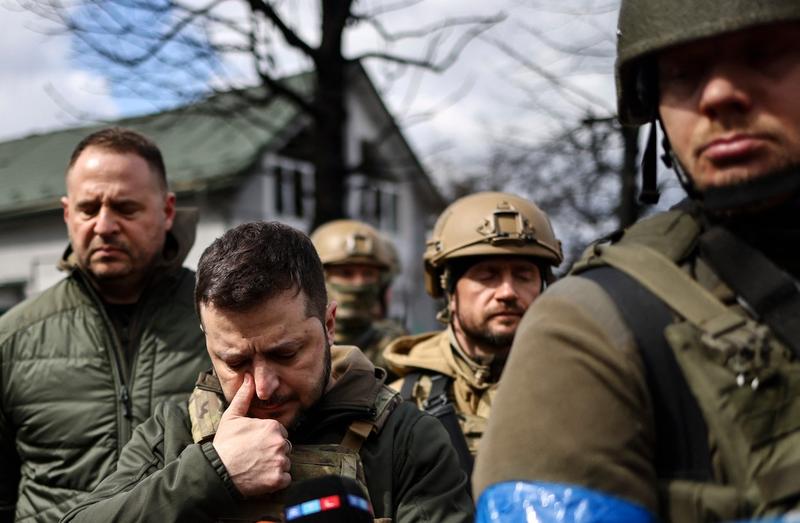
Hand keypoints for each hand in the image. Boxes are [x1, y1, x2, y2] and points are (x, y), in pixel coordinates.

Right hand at [213, 373, 291, 496]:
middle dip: (273, 451)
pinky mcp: (278, 479)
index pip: (280, 432)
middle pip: (284, 447)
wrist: (216, 471)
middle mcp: (280, 443)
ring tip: (257, 467)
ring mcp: (280, 461)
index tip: (255, 444)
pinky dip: (277, 480)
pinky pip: (286, 479)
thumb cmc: (224, 444)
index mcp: (273, 426)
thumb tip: (249, 378)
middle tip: (256, 456)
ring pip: (286, 463)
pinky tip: (262, 477)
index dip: (267, 439)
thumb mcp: (232, 416)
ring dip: (275, 466)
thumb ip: (244, 397)